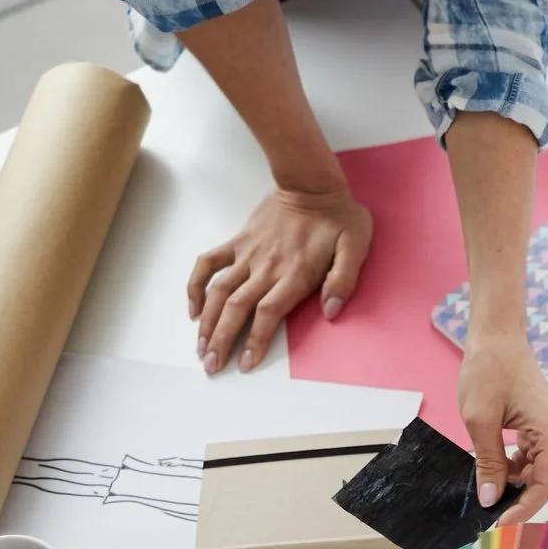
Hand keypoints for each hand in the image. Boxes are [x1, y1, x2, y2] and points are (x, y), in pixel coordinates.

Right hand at [188, 184, 372, 373]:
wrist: (311, 183)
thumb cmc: (338, 216)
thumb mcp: (356, 245)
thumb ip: (344, 279)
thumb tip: (331, 311)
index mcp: (295, 273)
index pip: (268, 314)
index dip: (255, 340)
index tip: (244, 364)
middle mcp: (266, 267)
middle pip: (237, 309)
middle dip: (222, 340)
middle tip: (211, 366)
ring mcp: (248, 255)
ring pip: (219, 292)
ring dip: (206, 321)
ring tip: (200, 347)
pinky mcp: (238, 242)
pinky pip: (209, 263)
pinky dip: (196, 284)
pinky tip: (191, 307)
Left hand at [457, 333, 547, 521]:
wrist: (497, 337)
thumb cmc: (488, 369)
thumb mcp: (480, 420)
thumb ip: (489, 462)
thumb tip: (491, 498)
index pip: (546, 484)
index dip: (524, 508)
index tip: (498, 522)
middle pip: (545, 481)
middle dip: (519, 499)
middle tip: (490, 513)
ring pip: (539, 471)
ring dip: (516, 484)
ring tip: (489, 491)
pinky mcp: (545, 425)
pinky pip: (535, 457)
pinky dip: (517, 468)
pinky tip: (497, 470)